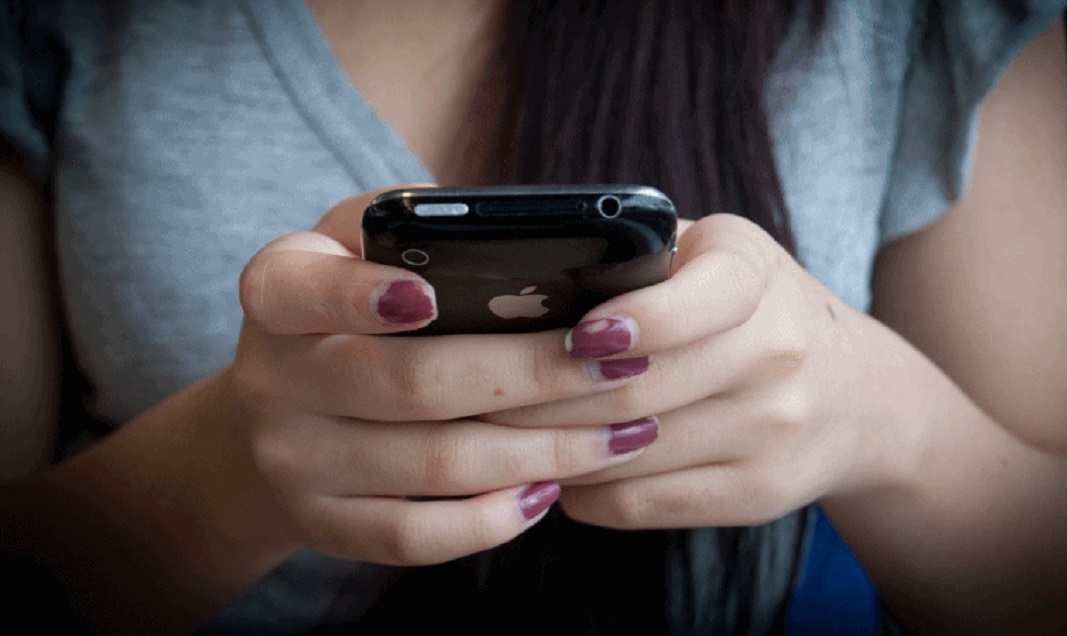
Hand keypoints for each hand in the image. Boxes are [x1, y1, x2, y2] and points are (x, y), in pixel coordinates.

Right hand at [225, 187, 659, 565]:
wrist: (276, 410)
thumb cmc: (350, 308)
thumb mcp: (358, 247)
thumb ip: (416, 232)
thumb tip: (539, 241)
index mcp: (279, 291)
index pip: (303, 289)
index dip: (362, 296)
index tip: (434, 298)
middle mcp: (272, 379)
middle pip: (414, 383)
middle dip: (532, 374)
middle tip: (617, 364)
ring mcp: (294, 461)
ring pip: (435, 464)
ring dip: (544, 450)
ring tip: (622, 431)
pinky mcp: (322, 524)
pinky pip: (417, 535)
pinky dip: (494, 518)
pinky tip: (551, 489)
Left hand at [482, 213, 901, 528]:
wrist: (855, 395)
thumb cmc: (754, 310)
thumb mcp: (717, 257)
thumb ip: (640, 257)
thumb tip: (519, 286)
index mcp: (754, 274)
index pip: (697, 299)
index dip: (632, 319)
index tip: (574, 333)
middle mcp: (775, 352)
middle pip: (638, 388)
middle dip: (541, 397)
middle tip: (474, 396)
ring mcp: (770, 430)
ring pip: (630, 452)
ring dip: (548, 449)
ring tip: (492, 435)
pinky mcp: (755, 492)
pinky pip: (642, 502)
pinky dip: (583, 492)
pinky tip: (554, 471)